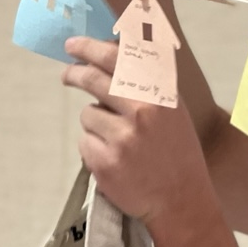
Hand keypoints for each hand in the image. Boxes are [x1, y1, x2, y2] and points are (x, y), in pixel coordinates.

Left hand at [62, 36, 206, 225]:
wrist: (181, 201)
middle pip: (94, 79)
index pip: (119, 58)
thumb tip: (112, 52)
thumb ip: (147, 84)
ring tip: (118, 141)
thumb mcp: (173, 111)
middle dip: (75, 73)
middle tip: (66, 74)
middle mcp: (142, 112)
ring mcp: (122, 138)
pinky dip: (94, 147)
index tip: (73, 45)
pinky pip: (85, 141)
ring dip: (95, 123)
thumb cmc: (177, 153)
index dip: (91, 48)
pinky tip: (116, 160)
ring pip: (87, 114)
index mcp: (160, 96)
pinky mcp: (104, 162)